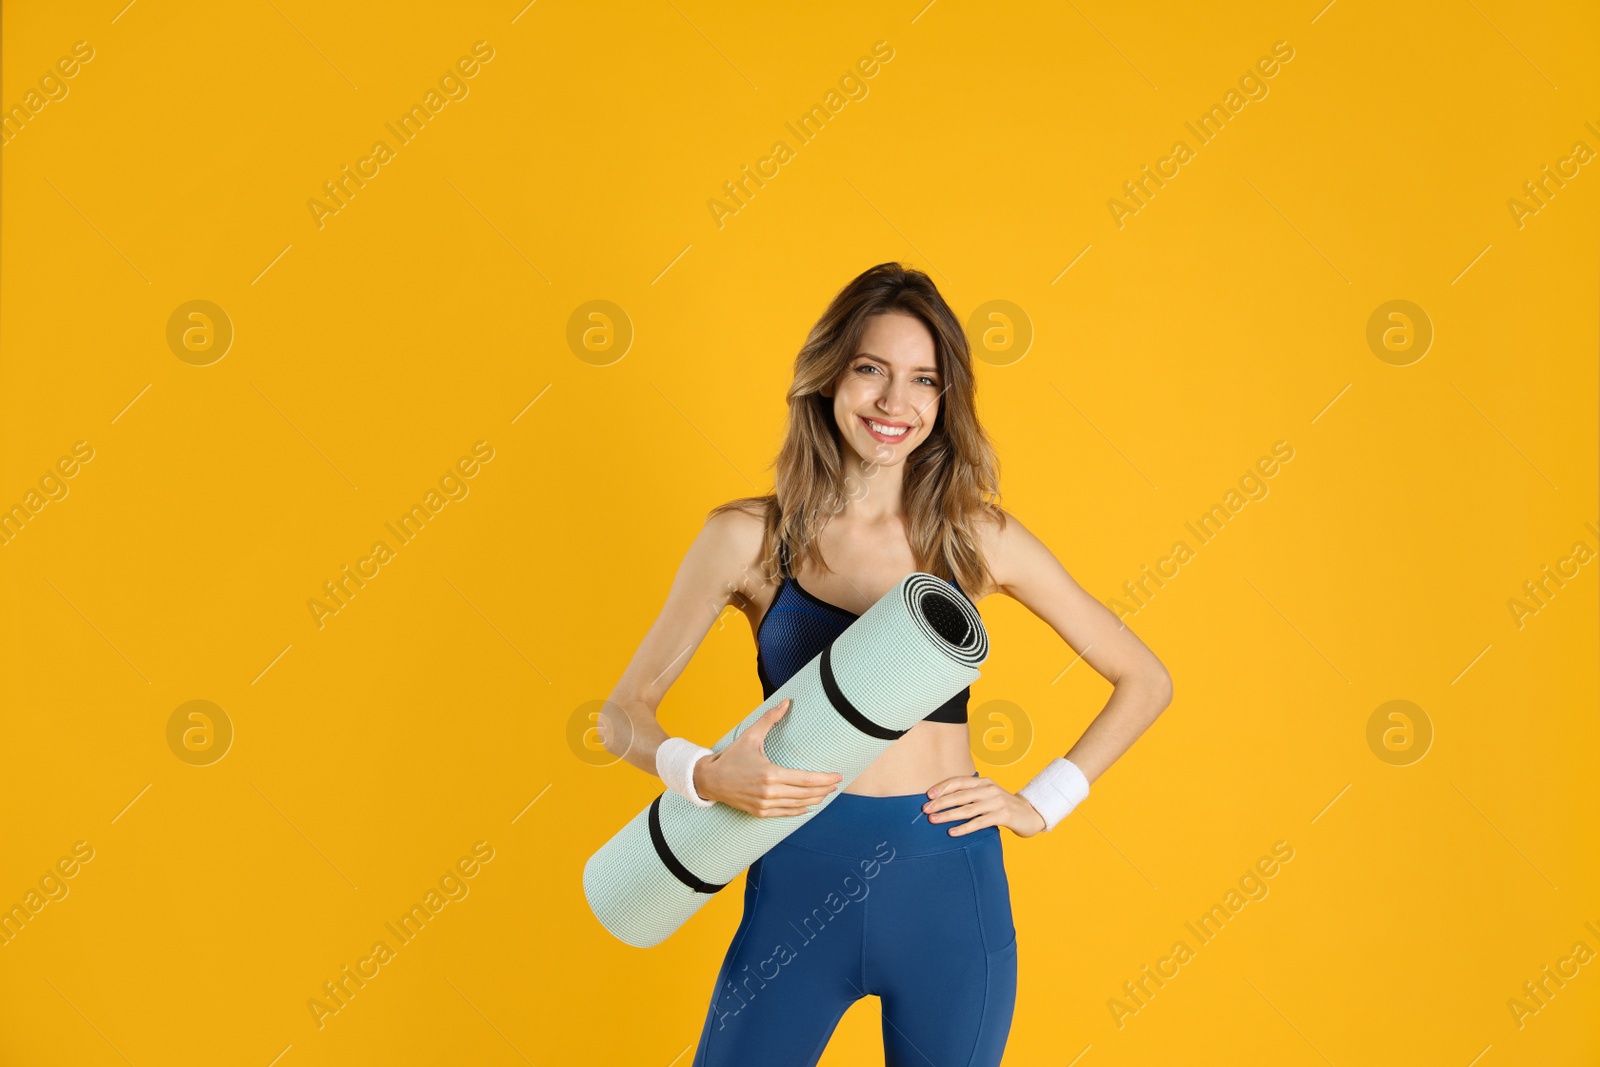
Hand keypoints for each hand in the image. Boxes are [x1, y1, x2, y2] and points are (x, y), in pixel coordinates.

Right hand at [696, 698, 843, 816]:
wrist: (710, 780)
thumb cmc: (732, 757)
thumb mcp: (751, 736)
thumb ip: (770, 719)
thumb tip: (786, 702)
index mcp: (770, 774)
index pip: (806, 779)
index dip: (824, 779)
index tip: (838, 776)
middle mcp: (769, 792)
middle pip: (805, 793)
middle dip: (824, 789)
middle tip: (836, 784)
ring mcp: (764, 805)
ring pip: (797, 804)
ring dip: (815, 799)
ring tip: (826, 793)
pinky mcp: (759, 812)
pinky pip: (785, 813)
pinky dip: (798, 810)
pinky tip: (807, 806)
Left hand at [922, 775, 1047, 837]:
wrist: (1030, 814)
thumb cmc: (1002, 806)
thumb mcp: (986, 795)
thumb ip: (969, 795)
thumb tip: (941, 802)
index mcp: (983, 781)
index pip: (959, 781)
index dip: (942, 787)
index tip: (928, 795)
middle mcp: (989, 789)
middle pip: (960, 795)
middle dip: (941, 802)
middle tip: (925, 810)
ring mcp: (997, 802)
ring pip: (967, 809)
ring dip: (948, 815)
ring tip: (933, 820)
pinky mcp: (1003, 815)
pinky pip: (979, 822)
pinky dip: (964, 828)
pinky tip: (952, 832)